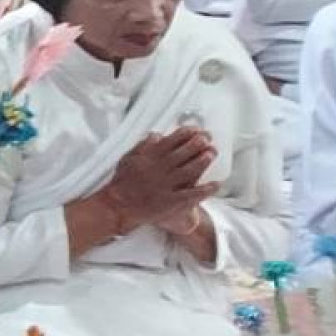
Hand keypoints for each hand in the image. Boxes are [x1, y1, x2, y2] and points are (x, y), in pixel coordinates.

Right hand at [101, 128, 215, 232]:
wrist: (119, 206)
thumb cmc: (122, 182)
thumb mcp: (128, 159)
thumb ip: (142, 146)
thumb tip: (157, 135)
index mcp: (149, 158)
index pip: (171, 141)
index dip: (185, 134)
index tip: (196, 129)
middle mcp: (159, 169)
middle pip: (183, 153)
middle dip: (197, 144)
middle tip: (208, 138)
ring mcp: (167, 186)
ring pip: (189, 171)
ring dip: (202, 162)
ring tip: (211, 154)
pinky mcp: (172, 201)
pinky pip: (192, 195)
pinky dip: (205, 190)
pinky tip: (216, 184)